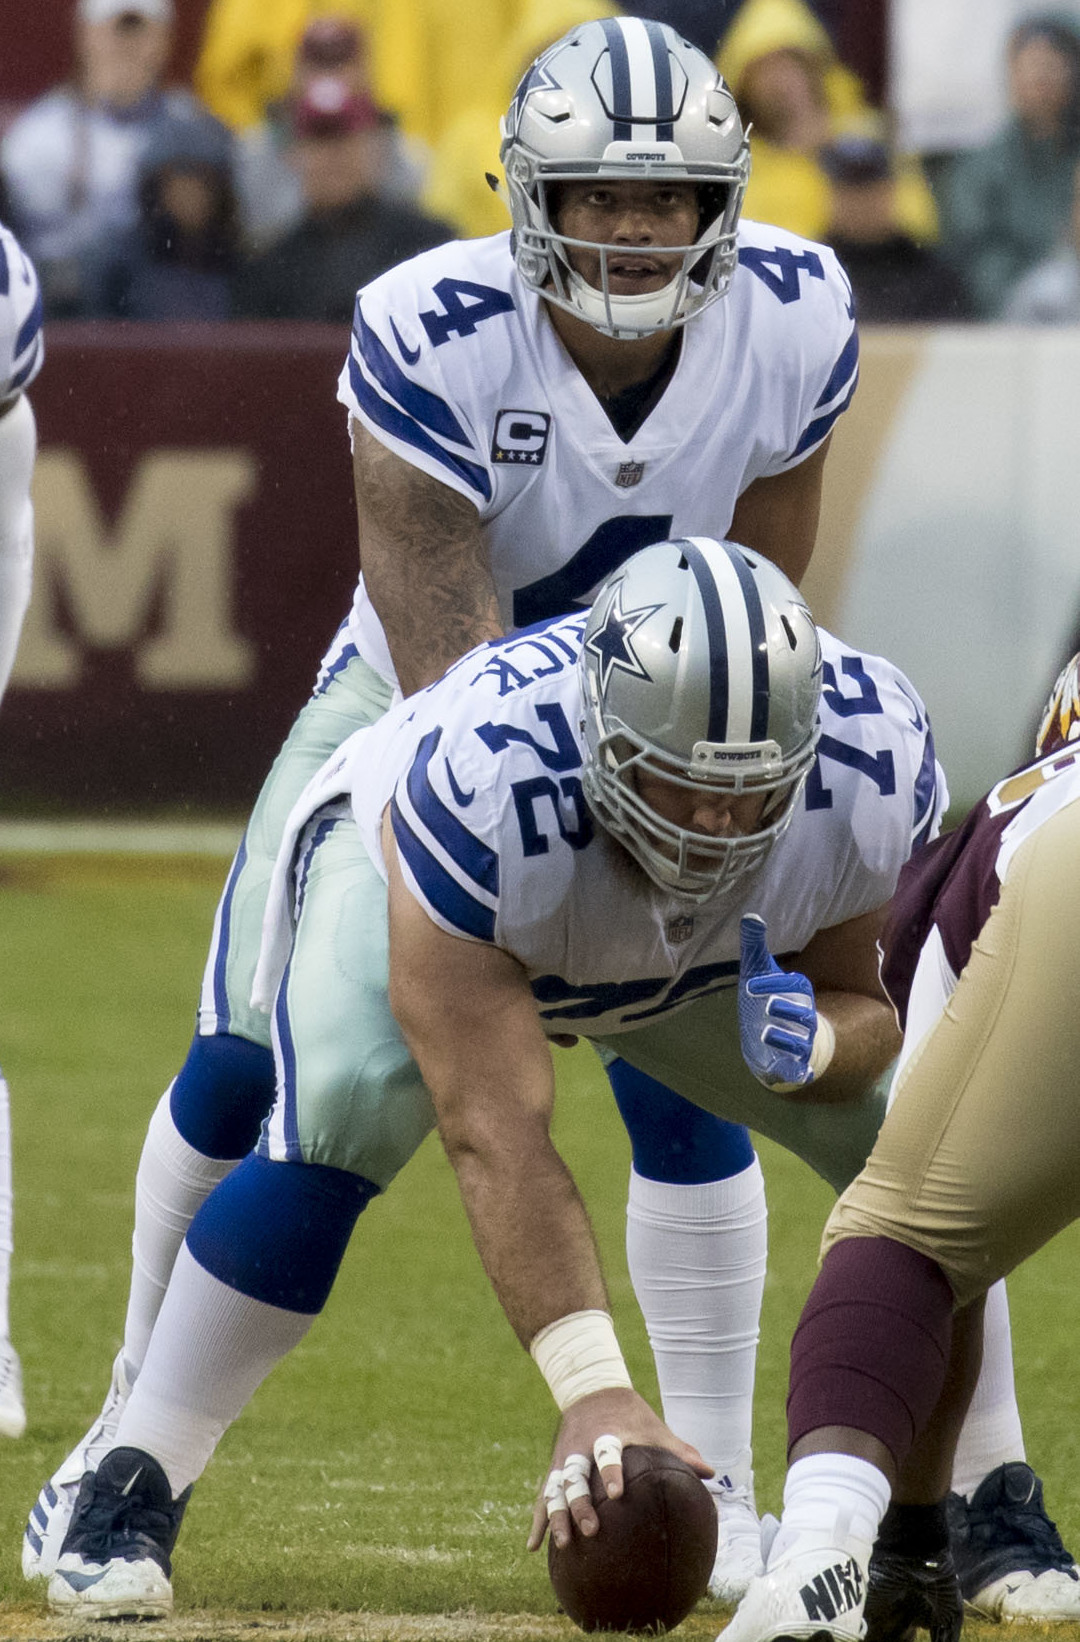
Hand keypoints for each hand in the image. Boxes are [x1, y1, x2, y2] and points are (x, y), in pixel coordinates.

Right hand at [527, 1386, 710, 1551]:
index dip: (610, 1472)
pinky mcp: (553, 1468)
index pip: (606, 1453)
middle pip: (575, 1477)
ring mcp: (563, 1460)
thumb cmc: (629, 1414)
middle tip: (591, 1530)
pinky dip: (538, 1520)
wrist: (590, 1390)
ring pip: (554, 1489)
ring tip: (563, 1544)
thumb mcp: (652, 1426)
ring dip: (557, 1516)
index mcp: (605, 1435)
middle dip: (580, 1504)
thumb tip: (710, 1472)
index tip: (616, 1494)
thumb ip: (677, 1449)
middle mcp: (579, 1448)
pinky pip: (542, 1496)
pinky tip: (534, 1546)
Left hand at [738, 914, 823, 1091]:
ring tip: (766, 1033)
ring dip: (786, 1040)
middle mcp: (802, 1018)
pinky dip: (801, 1073)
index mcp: (796, 994)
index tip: (750, 984)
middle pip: (804, 1014)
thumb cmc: (766, 999)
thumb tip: (750, 916)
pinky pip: (802, 1070)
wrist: (769, 1036)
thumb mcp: (756, 973)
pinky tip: (797, 1075)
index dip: (775, 984)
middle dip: (788, 1010)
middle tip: (768, 1006)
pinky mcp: (793, 1064)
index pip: (795, 986)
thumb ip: (755, 946)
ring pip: (801, 1043)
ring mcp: (799, 1043)